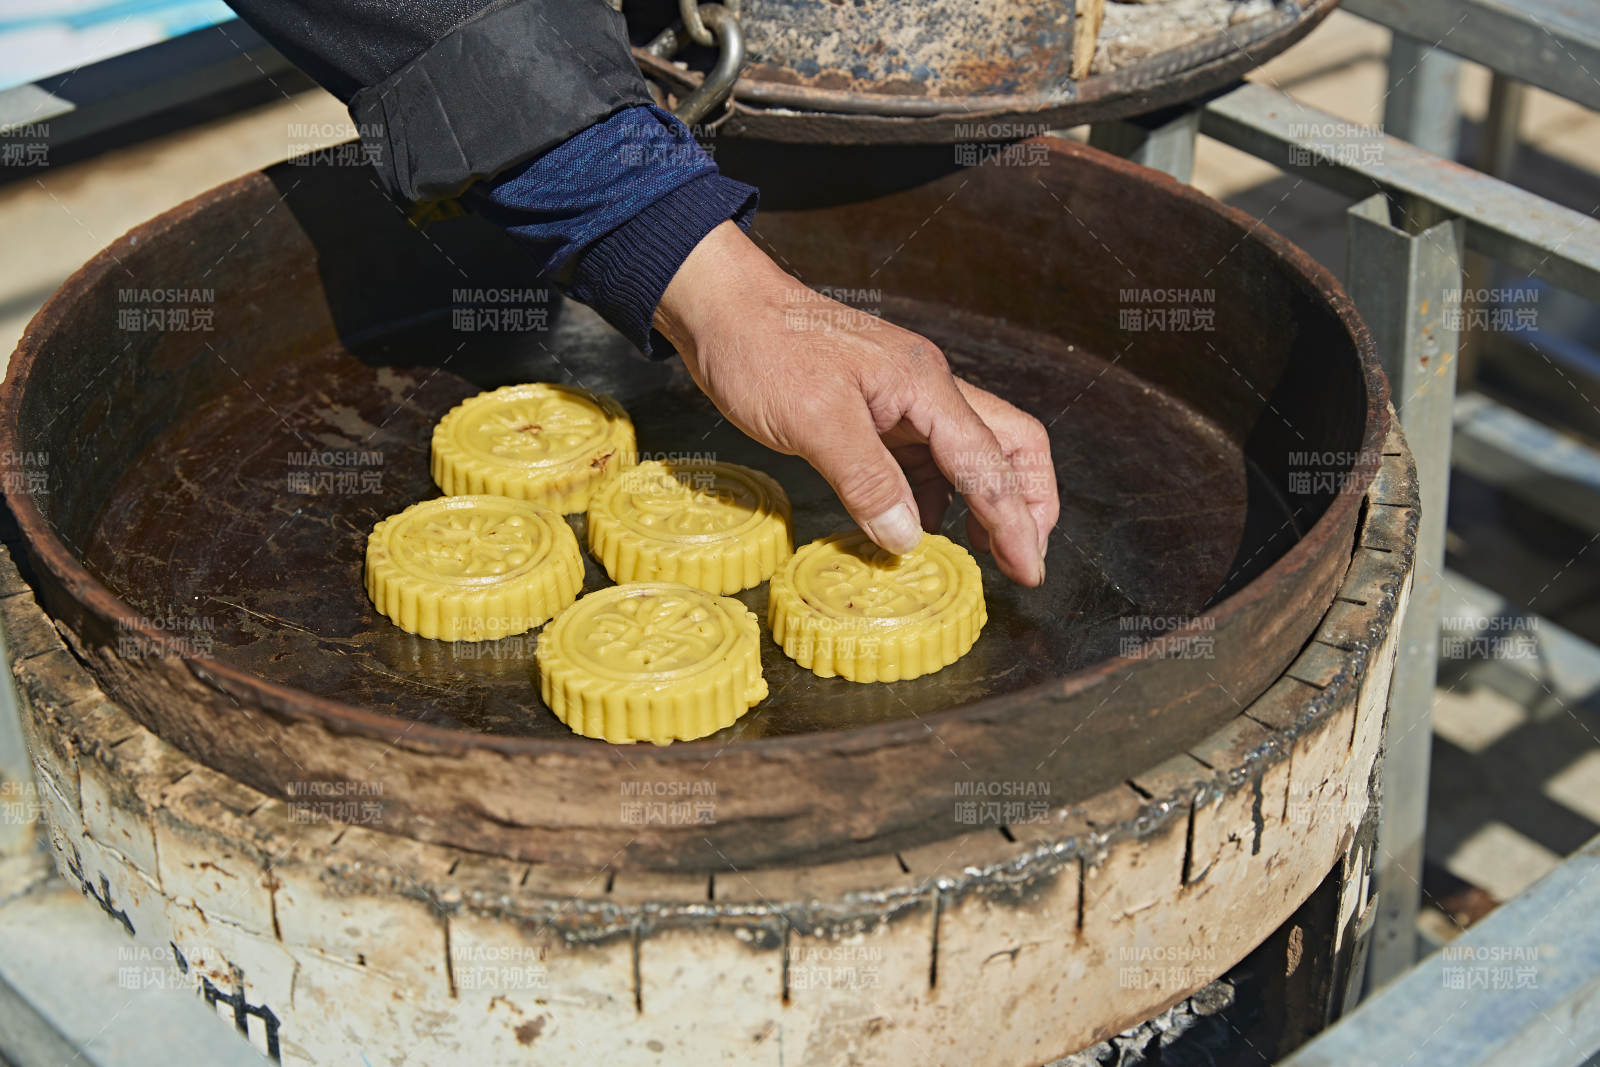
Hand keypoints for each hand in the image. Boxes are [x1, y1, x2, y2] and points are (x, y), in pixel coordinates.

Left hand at [654, 222, 1056, 586]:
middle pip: (1009, 446)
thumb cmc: (762, 348)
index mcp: (925, 386)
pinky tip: (916, 526)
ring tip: (979, 556)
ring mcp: (902, 400)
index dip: (1016, 523)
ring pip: (970, 455)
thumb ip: (867, 480)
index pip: (991, 464)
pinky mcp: (874, 412)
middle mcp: (926, 390)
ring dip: (983, 504)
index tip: (1029, 572)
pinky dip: (934, 497)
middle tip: (1022, 561)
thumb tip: (907, 538)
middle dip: (1027, 505)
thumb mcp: (813, 420)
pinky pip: (925, 459)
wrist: (722, 308)